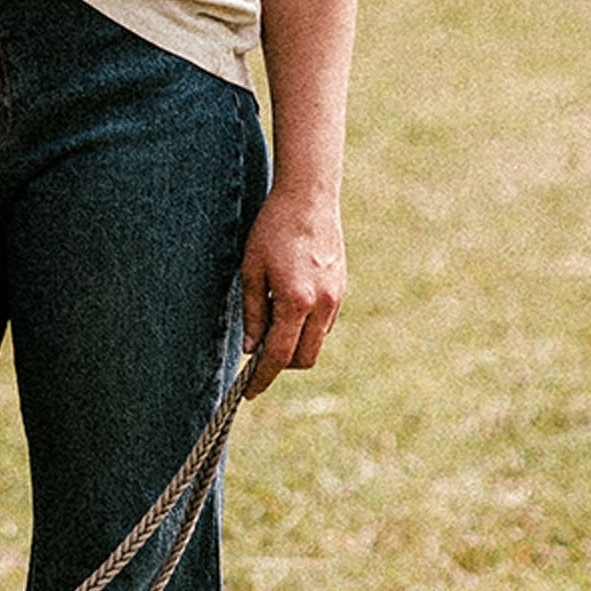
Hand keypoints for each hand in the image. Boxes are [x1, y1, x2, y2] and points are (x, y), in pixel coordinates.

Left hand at [239, 183, 344, 397]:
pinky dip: (307, 327)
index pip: (279, 355)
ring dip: (295, 345)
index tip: (249, 391)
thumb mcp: (251, 269)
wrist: (309, 199)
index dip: (263, 377)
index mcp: (296, 301)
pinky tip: (288, 306)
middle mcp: (322, 305)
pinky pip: (325, 323)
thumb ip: (252, 312)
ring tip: (270, 322)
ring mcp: (336, 298)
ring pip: (317, 342)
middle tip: (257, 354)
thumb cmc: (272, 229)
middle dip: (280, 364)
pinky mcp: (341, 290)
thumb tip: (250, 348)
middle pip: (304, 358)